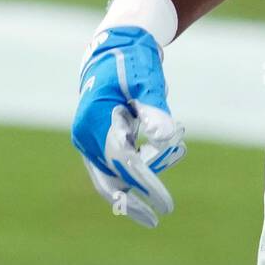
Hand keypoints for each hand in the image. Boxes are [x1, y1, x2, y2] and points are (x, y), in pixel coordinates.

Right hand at [71, 26, 185, 227]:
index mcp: (95, 120)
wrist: (115, 48)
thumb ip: (155, 109)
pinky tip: (170, 151)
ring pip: (113, 175)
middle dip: (134, 201)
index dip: (145, 184)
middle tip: (161, 216)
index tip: (165, 204)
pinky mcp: (98, 141)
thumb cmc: (133, 62)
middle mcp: (86, 135)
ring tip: (179, 150)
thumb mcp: (147, 82)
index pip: (122, 162)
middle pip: (108, 181)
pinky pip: (117, 164)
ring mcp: (89, 140)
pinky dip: (141, 164)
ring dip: (144, 175)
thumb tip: (166, 139)